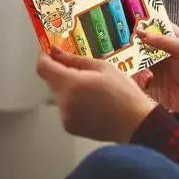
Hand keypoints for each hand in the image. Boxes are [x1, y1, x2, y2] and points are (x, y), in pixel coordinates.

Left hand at [36, 48, 154, 142]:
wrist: (135, 122)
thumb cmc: (123, 92)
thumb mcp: (103, 67)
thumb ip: (75, 59)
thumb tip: (55, 51)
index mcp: (72, 84)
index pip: (43, 68)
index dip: (44, 56)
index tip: (51, 51)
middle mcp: (64, 102)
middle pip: (52, 81)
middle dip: (62, 71)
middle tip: (83, 69)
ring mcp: (65, 117)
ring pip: (59, 94)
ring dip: (69, 87)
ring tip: (93, 88)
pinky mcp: (69, 127)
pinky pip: (65, 107)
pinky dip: (74, 101)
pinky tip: (93, 102)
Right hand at [132, 24, 178, 129]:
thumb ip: (164, 41)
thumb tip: (141, 33)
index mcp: (168, 37)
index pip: (152, 25)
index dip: (142, 23)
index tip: (133, 25)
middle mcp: (157, 50)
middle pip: (138, 42)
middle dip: (132, 44)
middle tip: (130, 47)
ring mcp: (151, 65)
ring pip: (133, 59)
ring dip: (135, 63)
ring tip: (145, 68)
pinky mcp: (147, 82)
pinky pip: (136, 77)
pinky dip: (139, 77)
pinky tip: (148, 80)